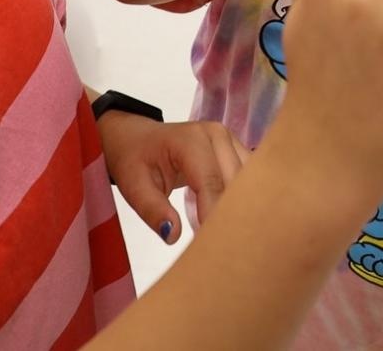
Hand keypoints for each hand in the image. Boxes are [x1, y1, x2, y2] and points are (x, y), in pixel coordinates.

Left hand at [96, 111, 249, 244]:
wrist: (138, 138)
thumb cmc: (134, 160)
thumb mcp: (133, 186)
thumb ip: (152, 209)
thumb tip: (173, 235)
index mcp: (190, 140)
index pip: (211, 181)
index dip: (213, 214)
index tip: (213, 245)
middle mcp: (216, 135)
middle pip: (235, 180)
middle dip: (231, 213)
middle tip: (224, 247)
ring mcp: (229, 139)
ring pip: (248, 179)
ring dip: (241, 206)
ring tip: (231, 236)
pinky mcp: (235, 149)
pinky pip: (248, 176)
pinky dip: (242, 199)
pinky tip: (234, 220)